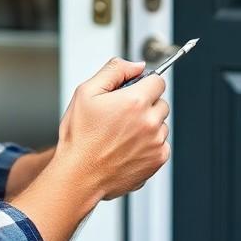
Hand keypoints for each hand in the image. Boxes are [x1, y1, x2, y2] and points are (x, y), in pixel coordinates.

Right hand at [54, 57, 170, 199]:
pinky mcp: (158, 160)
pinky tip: (128, 148)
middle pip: (161, 102)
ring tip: (122, 135)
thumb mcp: (86, 92)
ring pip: (162, 125)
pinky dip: (149, 145)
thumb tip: (137, 65)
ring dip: (148, 126)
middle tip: (122, 116)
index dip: (144, 84)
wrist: (79, 175)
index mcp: (135, 101)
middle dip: (145, 105)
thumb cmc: (79, 137)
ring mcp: (156, 142)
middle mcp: (150, 122)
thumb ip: (115, 70)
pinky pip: (161, 144)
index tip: (134, 92)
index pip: (158, 81)